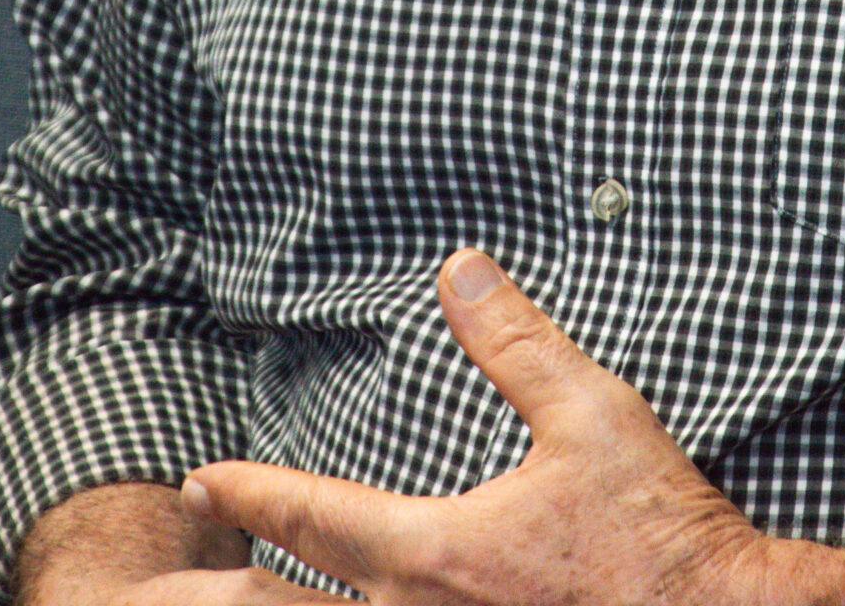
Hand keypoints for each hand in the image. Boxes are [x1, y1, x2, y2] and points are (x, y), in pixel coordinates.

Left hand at [184, 251, 844, 603]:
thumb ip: (518, 342)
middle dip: (237, 589)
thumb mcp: (592, 414)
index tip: (204, 477)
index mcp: (434, 557)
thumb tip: (462, 271)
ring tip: (258, 596)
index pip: (317, 518)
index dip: (254, 491)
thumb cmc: (657, 535)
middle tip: (187, 577)